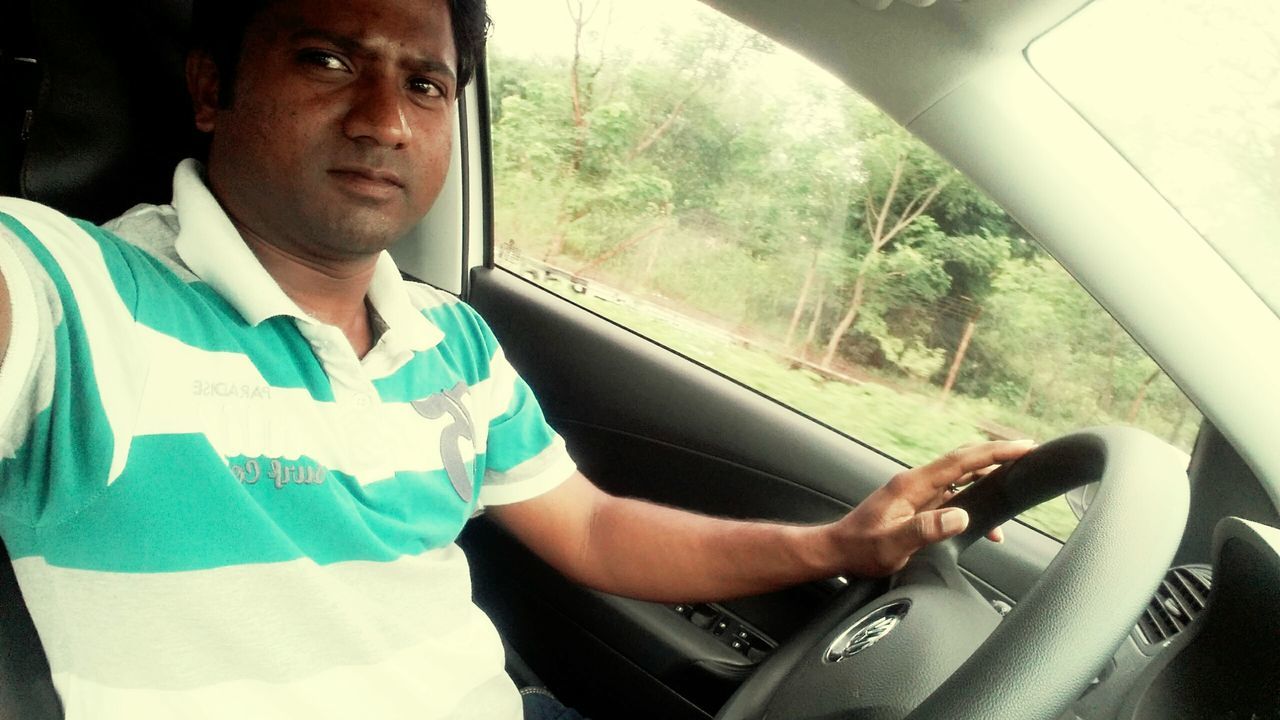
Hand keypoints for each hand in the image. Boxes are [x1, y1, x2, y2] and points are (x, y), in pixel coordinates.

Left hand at [823, 439, 1035, 577]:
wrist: (836, 551)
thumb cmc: (859, 549)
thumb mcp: (892, 544)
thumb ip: (926, 529)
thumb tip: (961, 517)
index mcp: (912, 485)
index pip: (961, 461)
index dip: (994, 452)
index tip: (1023, 447)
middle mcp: (916, 484)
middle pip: (964, 462)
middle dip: (997, 456)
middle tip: (1028, 455)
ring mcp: (916, 493)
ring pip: (960, 478)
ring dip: (988, 479)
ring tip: (1014, 486)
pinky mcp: (917, 505)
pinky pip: (953, 496)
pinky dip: (974, 502)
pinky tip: (986, 524)